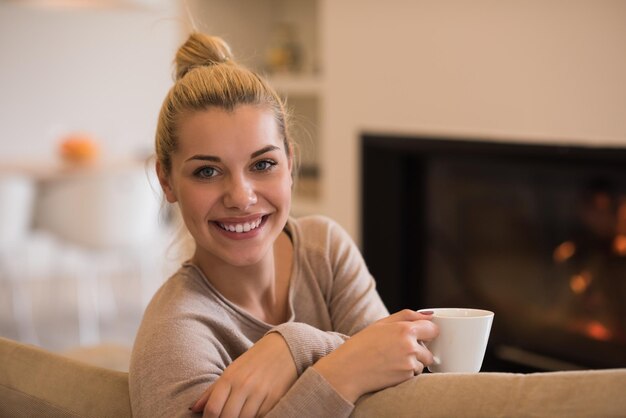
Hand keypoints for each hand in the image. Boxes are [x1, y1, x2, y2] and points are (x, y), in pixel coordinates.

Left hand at [190, 332, 296, 417]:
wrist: (285, 348)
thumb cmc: (254, 361)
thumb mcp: (232, 370)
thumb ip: (212, 391)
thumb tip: (193, 409)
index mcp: (230, 377)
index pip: (212, 409)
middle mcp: (244, 385)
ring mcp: (260, 393)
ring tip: (238, 414)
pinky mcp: (275, 399)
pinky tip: (252, 413)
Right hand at [312, 309, 437, 402]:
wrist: (347, 370)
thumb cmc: (361, 345)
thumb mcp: (382, 323)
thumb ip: (408, 316)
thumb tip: (430, 316)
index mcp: (405, 329)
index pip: (433, 329)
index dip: (426, 332)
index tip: (418, 335)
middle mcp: (410, 347)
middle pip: (429, 350)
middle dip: (418, 350)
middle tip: (397, 350)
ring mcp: (409, 364)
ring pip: (422, 363)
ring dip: (413, 362)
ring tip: (391, 360)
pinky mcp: (406, 378)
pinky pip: (414, 374)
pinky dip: (406, 372)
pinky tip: (390, 369)